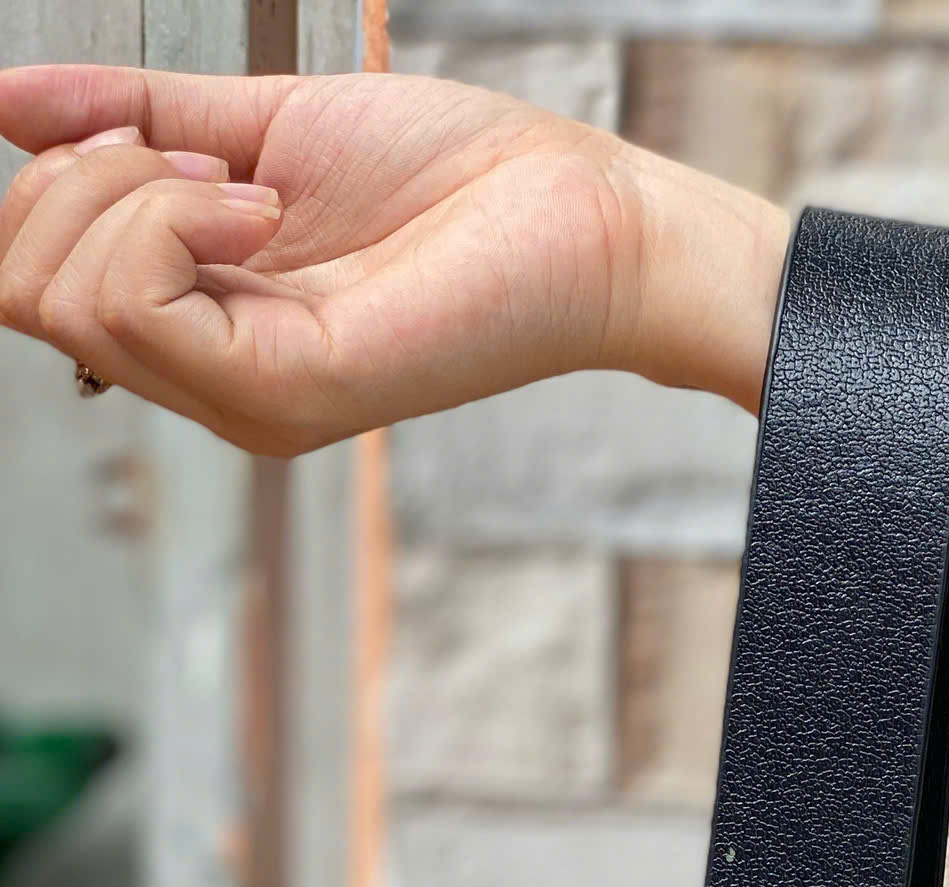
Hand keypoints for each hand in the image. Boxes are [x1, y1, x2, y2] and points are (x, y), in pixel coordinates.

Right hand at [0, 64, 788, 453]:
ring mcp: (244, 400)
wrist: (570, 210)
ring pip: (66, 296)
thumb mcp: (258, 123)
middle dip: (75, 181)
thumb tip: (5, 103)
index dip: (53, 183)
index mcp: (201, 326)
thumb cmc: (450, 175)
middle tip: (202, 162)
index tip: (156, 139)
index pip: (28, 280)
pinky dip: (172, 220)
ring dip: (128, 192)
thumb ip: (134, 119)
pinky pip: (139, 303)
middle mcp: (211, 382)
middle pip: (22, 290)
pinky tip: (262, 209)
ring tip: (248, 189)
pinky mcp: (286, 395)